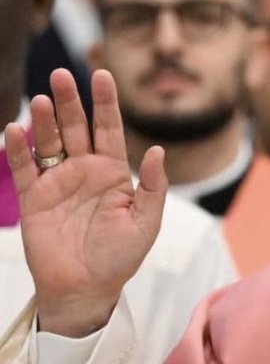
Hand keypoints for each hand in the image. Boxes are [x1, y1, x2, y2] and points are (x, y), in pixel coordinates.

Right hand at [4, 68, 166, 336]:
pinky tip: (16, 128)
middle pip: (77, 127)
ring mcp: (58, 181)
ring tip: (40, 99)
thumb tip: (158, 150)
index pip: (110, 129)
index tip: (102, 74)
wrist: (86, 289)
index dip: (106, 102)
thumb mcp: (145, 223)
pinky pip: (25, 167)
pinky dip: (19, 148)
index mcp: (114, 173)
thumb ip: (153, 187)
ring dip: (45, 119)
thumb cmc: (119, 258)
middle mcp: (85, 171)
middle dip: (70, 100)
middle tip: (61, 74)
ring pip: (50, 141)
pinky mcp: (34, 197)